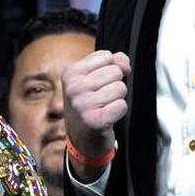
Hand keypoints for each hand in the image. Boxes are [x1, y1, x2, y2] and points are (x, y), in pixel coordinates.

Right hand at [61, 49, 129, 180]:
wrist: (81, 139)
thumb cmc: (89, 104)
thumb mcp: (92, 78)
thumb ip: (112, 62)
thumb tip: (124, 64)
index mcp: (70, 73)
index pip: (106, 56)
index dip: (110, 68)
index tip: (99, 83)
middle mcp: (73, 88)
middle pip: (115, 71)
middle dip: (114, 84)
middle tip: (102, 97)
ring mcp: (83, 105)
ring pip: (120, 88)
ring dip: (117, 98)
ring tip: (104, 107)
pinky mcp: (95, 121)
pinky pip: (121, 105)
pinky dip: (119, 111)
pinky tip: (108, 116)